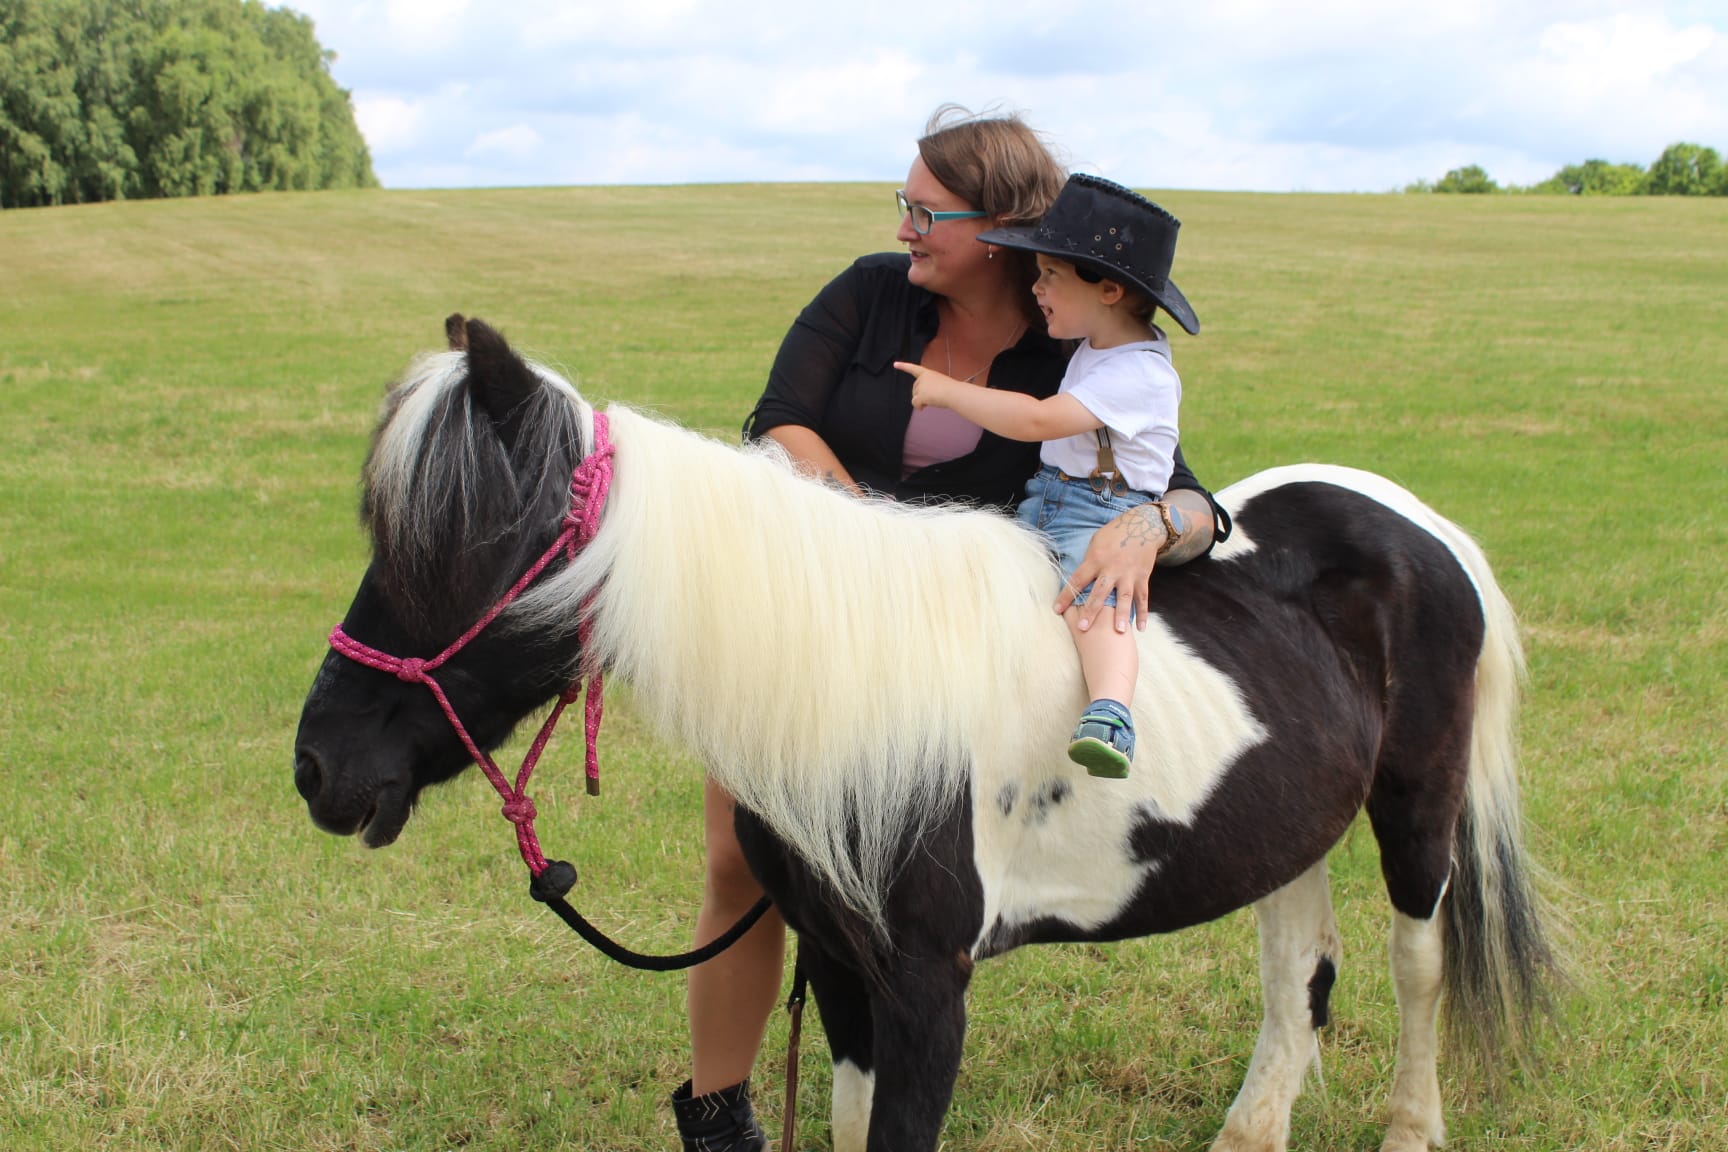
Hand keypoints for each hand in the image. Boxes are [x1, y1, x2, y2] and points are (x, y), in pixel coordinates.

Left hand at [894, 361, 949, 409]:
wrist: (954, 393)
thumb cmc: (951, 390)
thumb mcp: (939, 384)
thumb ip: (930, 389)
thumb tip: (920, 402)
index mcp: (928, 373)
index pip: (913, 368)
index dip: (904, 366)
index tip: (895, 364)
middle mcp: (923, 378)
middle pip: (915, 388)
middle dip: (919, 394)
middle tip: (931, 398)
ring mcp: (921, 386)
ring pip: (915, 396)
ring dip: (922, 401)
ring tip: (933, 401)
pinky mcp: (920, 395)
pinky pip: (915, 403)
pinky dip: (919, 406)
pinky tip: (923, 408)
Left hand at [1054, 502, 1171, 633]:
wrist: (1143, 525)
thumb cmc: (1114, 533)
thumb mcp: (1096, 542)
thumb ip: (1089, 561)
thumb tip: (1080, 580)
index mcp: (1096, 559)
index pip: (1078, 580)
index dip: (1066, 595)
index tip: (1056, 610)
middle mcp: (1112, 568)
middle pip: (1100, 593)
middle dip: (1091, 611)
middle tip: (1083, 628)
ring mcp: (1129, 574)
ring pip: (1124, 597)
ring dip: (1122, 615)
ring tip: (1119, 632)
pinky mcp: (1142, 577)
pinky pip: (1143, 598)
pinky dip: (1143, 613)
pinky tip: (1141, 629)